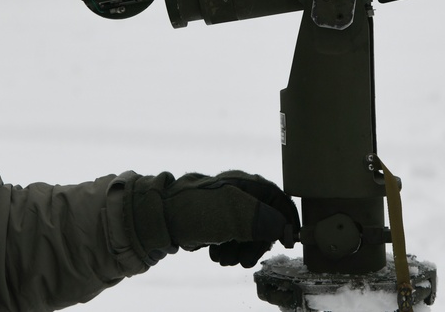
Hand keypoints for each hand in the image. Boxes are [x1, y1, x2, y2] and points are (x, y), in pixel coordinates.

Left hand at [124, 171, 299, 267]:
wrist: (155, 218)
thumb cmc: (195, 211)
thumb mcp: (235, 215)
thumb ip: (264, 221)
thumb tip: (284, 229)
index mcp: (245, 182)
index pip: (278, 198)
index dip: (287, 221)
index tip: (289, 242)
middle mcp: (237, 191)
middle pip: (264, 220)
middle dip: (257, 244)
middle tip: (246, 261)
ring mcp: (224, 206)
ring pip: (246, 232)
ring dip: (240, 250)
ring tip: (224, 258)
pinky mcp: (211, 220)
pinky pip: (229, 237)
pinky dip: (226, 248)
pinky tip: (214, 254)